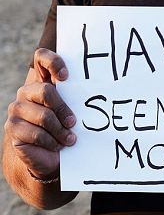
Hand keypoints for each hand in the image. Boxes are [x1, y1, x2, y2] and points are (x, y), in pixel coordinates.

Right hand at [4, 48, 75, 180]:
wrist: (51, 156)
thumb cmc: (66, 129)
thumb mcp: (73, 111)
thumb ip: (76, 97)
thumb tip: (98, 91)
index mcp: (42, 81)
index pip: (41, 58)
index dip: (53, 62)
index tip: (66, 77)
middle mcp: (26, 92)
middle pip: (45, 91)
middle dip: (63, 109)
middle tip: (73, 122)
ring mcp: (17, 109)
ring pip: (44, 116)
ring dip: (60, 131)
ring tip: (69, 139)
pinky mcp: (13, 128)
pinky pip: (37, 134)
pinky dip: (52, 142)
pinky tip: (57, 145)